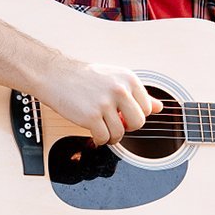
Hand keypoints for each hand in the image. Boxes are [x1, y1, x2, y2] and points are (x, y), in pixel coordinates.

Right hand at [37, 58, 162, 145]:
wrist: (55, 75)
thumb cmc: (83, 77)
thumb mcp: (114, 78)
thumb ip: (137, 93)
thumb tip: (159, 107)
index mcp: (128, 78)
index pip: (147, 108)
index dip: (135, 115)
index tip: (124, 114)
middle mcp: (119, 89)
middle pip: (138, 123)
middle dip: (127, 127)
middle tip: (115, 123)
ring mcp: (105, 103)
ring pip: (120, 133)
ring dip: (111, 136)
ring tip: (102, 128)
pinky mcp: (91, 116)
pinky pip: (104, 138)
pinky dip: (99, 140)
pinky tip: (93, 132)